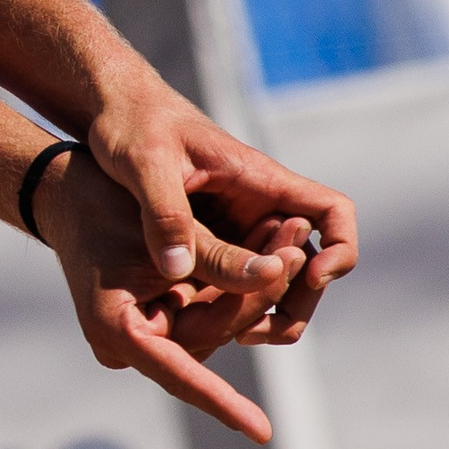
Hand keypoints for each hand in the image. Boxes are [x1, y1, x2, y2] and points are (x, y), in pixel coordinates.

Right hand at [35, 147, 276, 441]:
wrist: (68, 188)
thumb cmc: (100, 202)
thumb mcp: (157, 227)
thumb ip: (213, 255)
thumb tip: (271, 274)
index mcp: (116, 329)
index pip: (176, 374)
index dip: (220, 401)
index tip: (261, 432)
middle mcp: (132, 341)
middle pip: (210, 337)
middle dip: (258, 297)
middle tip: (299, 250)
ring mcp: (149, 329)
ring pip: (220, 322)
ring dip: (257, 283)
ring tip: (291, 236)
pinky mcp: (165, 312)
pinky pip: (213, 306)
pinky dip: (241, 279)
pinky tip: (270, 246)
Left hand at [81, 79, 357, 333]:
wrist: (111, 113)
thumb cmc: (132, 124)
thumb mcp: (144, 164)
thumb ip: (165, 214)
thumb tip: (179, 271)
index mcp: (259, 179)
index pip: (332, 211)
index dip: (338, 249)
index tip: (309, 277)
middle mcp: (258, 206)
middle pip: (309, 261)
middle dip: (297, 301)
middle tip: (253, 332)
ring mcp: (238, 226)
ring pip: (275, 279)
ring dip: (266, 311)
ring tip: (232, 336)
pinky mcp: (211, 241)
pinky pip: (236, 281)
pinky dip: (231, 306)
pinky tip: (199, 323)